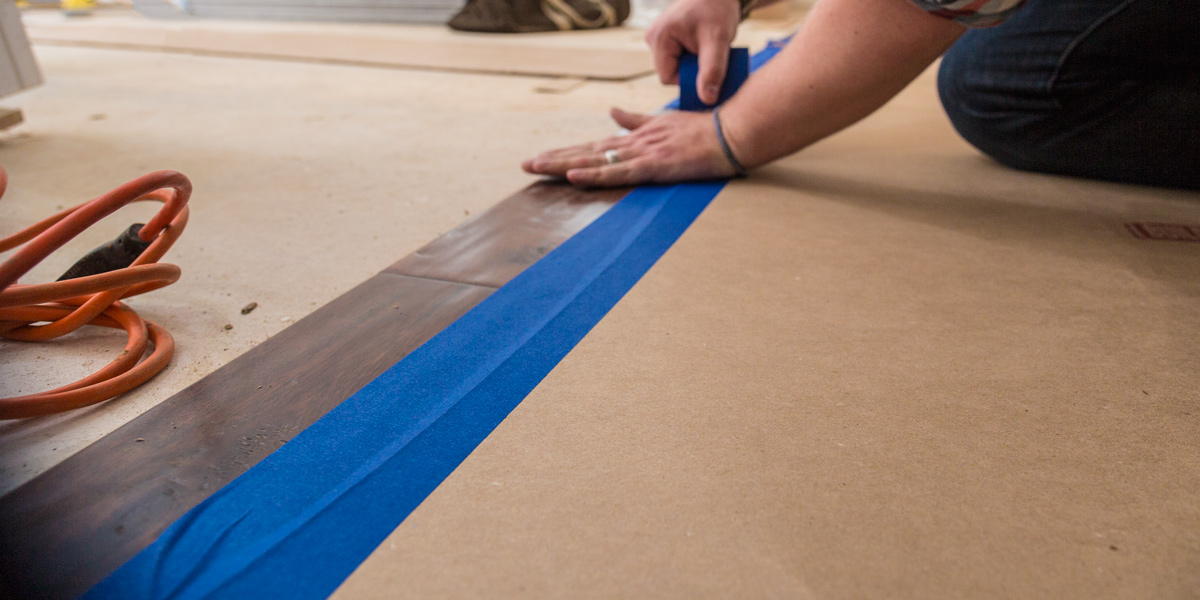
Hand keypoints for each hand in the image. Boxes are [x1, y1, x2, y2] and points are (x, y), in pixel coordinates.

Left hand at [522, 107, 737, 186]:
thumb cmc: (701, 129)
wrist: (729, 132)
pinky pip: (618, 172)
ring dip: (564, 165)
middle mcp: (632, 143)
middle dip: (555, 158)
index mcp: (635, 137)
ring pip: (595, 160)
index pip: (594, 145)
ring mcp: (641, 153)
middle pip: (586, 152)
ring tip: (537, 168)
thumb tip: (612, 112)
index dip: (567, 151)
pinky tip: (574, 175)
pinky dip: (595, 174)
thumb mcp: (663, 121)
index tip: (542, 156)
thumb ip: (635, 119)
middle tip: (526, 165)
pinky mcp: (653, 166)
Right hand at [645, 0, 740, 104]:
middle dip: (692, 71)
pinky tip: (704, 47)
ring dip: (694, 64)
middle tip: (712, 59)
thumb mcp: (718, 41)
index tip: (708, 69)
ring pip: (675, 66)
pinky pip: (678, 57)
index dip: (689, 80)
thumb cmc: (718, 9)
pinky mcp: (666, 38)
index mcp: (659, 38)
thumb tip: (707, 99)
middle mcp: (653, 37)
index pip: (667, 78)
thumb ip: (712, 71)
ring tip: (708, 50)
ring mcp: (658, 37)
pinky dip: (693, 57)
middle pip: (670, 72)